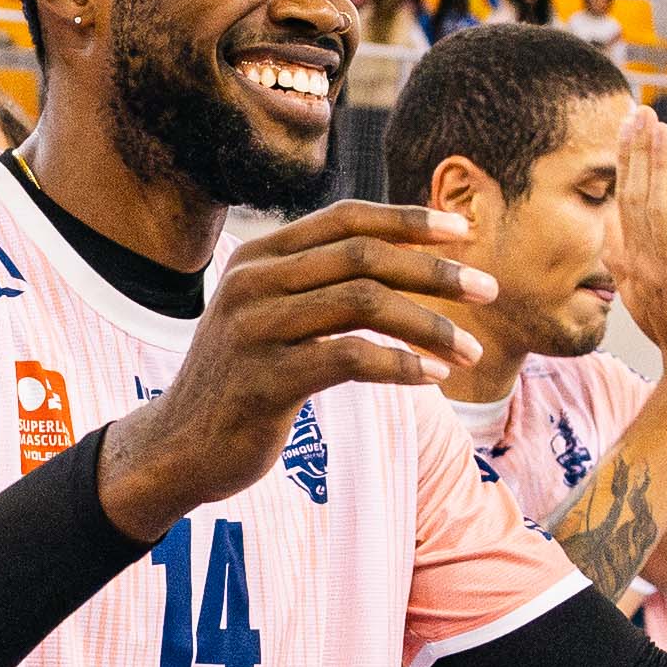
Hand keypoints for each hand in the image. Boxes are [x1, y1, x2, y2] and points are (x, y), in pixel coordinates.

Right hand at [95, 203, 496, 540]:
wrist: (178, 447)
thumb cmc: (242, 381)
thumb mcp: (270, 316)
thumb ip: (316, 283)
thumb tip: (400, 257)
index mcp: (258, 257)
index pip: (346, 219)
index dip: (408, 221)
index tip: (464, 233)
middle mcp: (252, 282)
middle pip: (363, 257)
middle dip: (435, 272)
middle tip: (488, 291)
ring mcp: (254, 329)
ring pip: (364, 304)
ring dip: (429, 325)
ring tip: (469, 351)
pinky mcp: (263, 380)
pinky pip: (350, 359)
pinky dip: (401, 365)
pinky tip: (432, 377)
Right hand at [595, 111, 666, 383]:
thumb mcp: (643, 289)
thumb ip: (625, 254)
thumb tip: (610, 223)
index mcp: (629, 262)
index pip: (622, 201)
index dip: (625, 160)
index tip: (629, 124)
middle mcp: (642, 265)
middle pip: (634, 197)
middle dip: (637, 152)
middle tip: (641, 111)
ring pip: (659, 212)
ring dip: (659, 167)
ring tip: (661, 129)